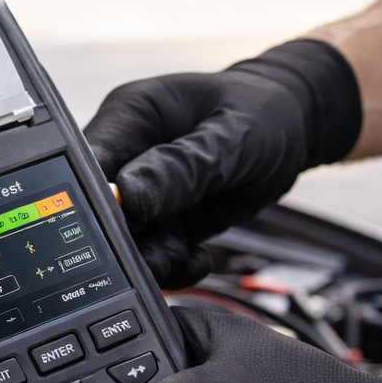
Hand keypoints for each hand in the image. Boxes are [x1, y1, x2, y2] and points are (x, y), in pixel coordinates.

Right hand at [83, 40, 360, 287]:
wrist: (293, 130)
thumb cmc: (262, 114)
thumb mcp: (230, 136)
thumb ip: (182, 167)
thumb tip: (129, 195)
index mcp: (128, 118)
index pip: (87, 164)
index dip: (97, 200)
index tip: (129, 223)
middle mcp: (127, 156)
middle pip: (98, 210)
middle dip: (126, 239)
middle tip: (163, 247)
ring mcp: (143, 193)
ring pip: (123, 242)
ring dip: (150, 259)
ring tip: (183, 254)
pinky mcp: (163, 221)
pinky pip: (152, 256)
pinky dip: (171, 269)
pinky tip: (196, 259)